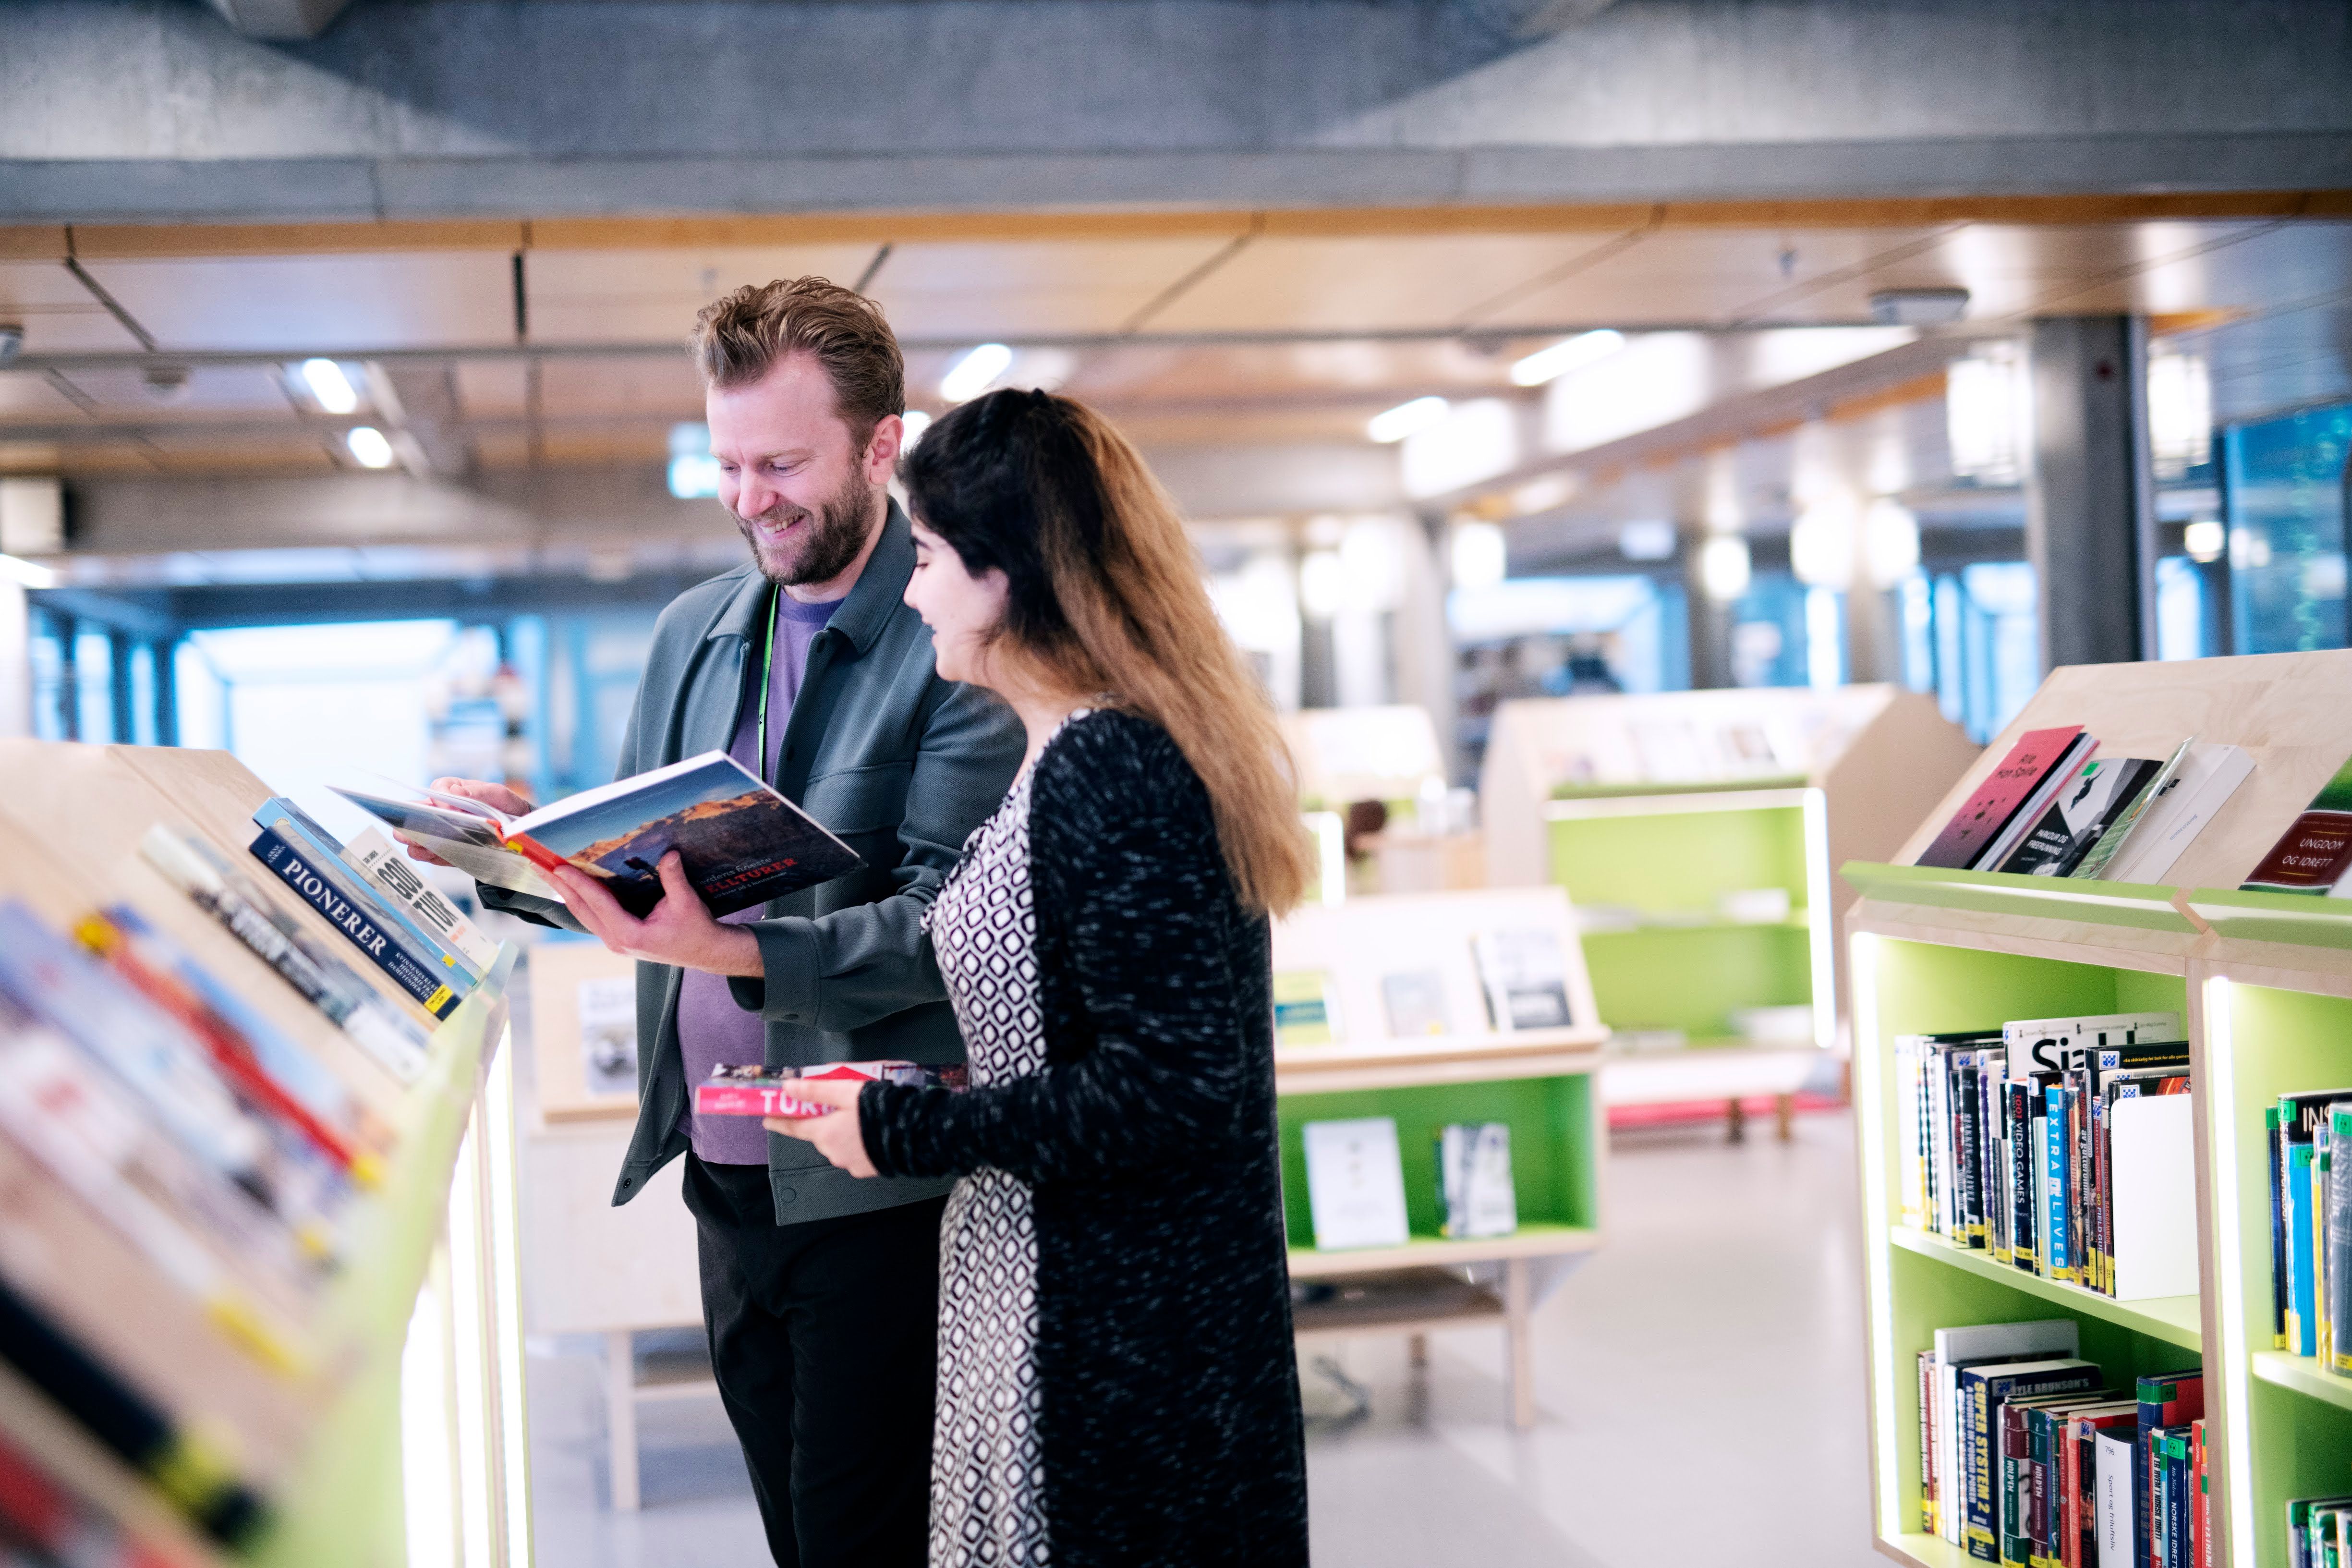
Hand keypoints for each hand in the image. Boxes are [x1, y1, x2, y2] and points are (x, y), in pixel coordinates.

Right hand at [403, 777, 534, 865]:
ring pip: (414, 836)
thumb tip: (456, 792)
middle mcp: (438, 809)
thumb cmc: (503, 805)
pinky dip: (431, 856)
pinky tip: (440, 856)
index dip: (439, 800)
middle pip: (414, 813)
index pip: (436, 790)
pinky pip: (427, 854)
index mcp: (451, 789)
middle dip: (413, 823)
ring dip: (419, 842)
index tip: (450, 811)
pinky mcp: (441, 848)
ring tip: (430, 847)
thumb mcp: (498, 794)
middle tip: (422, 831)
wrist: (514, 828)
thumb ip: (481, 792)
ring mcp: (437, 829)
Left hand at [549, 852, 764, 977]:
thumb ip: (674, 879)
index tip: (560, 867)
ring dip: (566, 893)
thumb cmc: (697, 931)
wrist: (705, 953)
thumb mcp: (687, 904)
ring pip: (583, 914)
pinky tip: (572, 886)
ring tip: (549, 873)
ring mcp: (615, 941)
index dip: (578, 883)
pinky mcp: (618, 938)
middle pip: (581, 909)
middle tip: (540, 865)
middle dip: (560, 886)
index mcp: (630, 934)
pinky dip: (580, 899)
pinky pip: (593, 916)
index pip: (598, 903)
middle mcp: (617, 940)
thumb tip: (668, 854)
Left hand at [764, 1077, 876, 1178]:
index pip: (794, 1127)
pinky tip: (873, 1133)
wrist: (915, 1134)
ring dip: (843, 1132)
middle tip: (838, 1105)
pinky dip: (858, 1143)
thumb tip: (787, 1088)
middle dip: (823, 1121)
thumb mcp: (846, 1092)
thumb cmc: (877, 1109)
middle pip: (820, 1134)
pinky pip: (856, 1153)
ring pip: (839, 1144)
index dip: (779, 1121)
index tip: (766, 1119)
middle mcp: (832, 1153)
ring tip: (862, 1117)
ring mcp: (851, 1164)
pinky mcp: (869, 1170)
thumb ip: (815, 1090)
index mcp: (824, 1133)